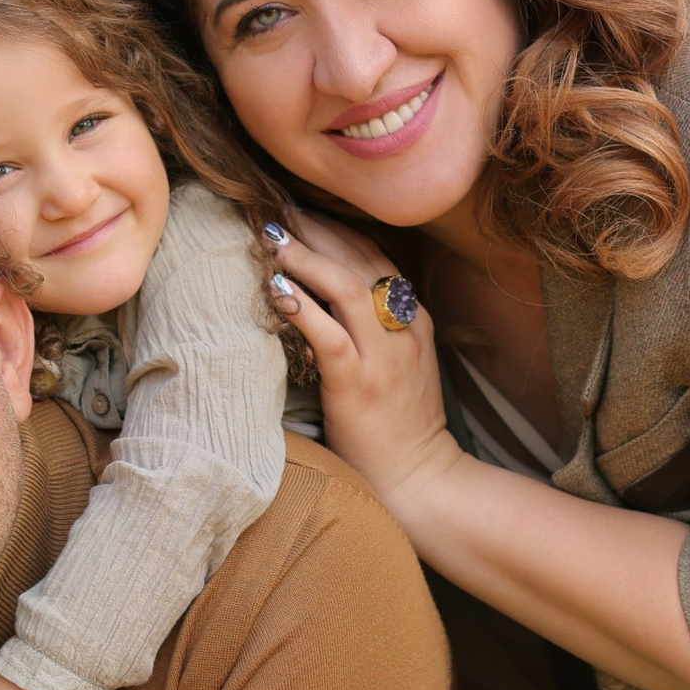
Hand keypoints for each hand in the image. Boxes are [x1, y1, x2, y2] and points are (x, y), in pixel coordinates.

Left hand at [264, 211, 462, 525]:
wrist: (418, 479)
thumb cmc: (401, 424)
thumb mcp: (406, 365)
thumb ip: (382, 328)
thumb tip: (332, 296)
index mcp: (416, 321)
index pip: (377, 257)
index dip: (339, 229)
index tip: (305, 211)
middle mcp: (403, 330)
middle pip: (360, 260)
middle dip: (318, 229)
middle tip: (279, 210)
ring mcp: (383, 356)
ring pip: (345, 286)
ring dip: (305, 256)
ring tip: (271, 237)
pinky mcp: (358, 383)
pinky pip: (327, 334)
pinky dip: (300, 307)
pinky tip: (276, 288)